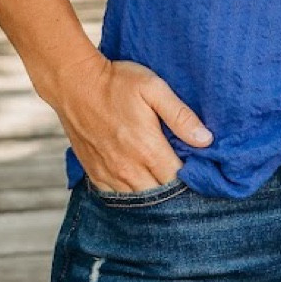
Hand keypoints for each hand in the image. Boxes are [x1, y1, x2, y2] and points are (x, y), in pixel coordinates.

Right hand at [57, 54, 212, 193]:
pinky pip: (117, 196)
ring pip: (139, 198)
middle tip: (182, 172)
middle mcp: (128, 168)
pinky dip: (130, 192)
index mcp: (148, 149)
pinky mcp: (94, 173)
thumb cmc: (117, 83)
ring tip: (162, 177)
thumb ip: (181, 116)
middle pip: (160, 193)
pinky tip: (139, 180)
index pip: (179, 178)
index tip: (198, 166)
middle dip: (174, 186)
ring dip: (153, 191)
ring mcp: (109, 173)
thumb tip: (206, 140)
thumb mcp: (154, 89)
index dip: (192, 176)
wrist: (74, 84)